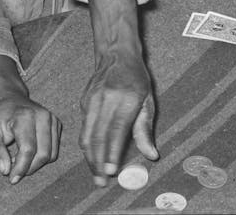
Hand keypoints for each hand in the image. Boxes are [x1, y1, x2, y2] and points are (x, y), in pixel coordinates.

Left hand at [0, 91, 60, 183]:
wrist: (7, 95)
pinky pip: (54, 149)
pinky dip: (43, 156)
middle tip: (14, 171)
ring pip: (51, 154)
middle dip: (29, 168)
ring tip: (19, 161)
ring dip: (36, 164)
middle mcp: (43, 116)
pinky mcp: (56, 123)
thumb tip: (6, 170)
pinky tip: (27, 154)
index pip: (28, 149)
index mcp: (25, 117)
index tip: (11, 179)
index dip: (21, 168)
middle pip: (43, 154)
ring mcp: (52, 119)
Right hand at [79, 48, 157, 185]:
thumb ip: (145, 129)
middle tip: (100, 181)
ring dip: (90, 157)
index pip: (116, 131)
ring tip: (95, 173)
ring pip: (87, 134)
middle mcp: (106, 100)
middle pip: (98, 136)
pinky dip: (87, 143)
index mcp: (126, 99)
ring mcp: (92, 100)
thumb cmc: (136, 77)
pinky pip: (84, 126)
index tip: (111, 171)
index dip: (112, 153)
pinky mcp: (84, 101)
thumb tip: (151, 155)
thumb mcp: (148, 100)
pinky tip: (92, 154)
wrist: (116, 53)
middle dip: (98, 162)